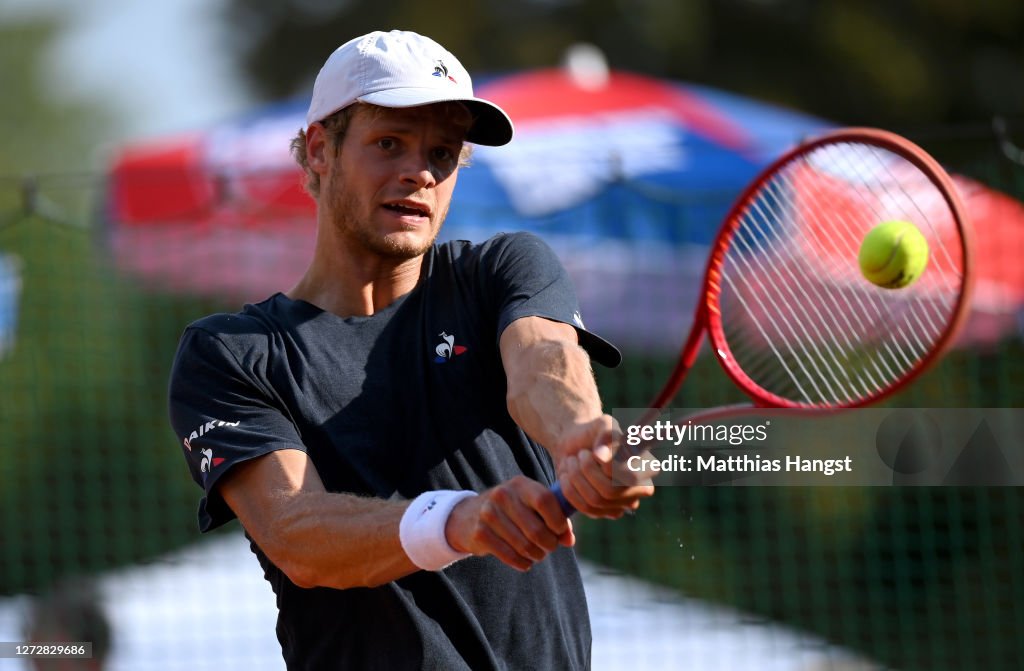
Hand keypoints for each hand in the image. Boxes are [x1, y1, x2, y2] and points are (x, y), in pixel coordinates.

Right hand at [444, 476, 574, 571]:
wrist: (469, 516)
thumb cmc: (512, 511)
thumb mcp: (530, 505)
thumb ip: (554, 518)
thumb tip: (569, 540)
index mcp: (520, 484)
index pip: (545, 500)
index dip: (558, 520)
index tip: (560, 532)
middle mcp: (503, 495)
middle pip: (537, 529)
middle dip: (549, 544)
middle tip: (549, 547)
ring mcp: (489, 514)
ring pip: (525, 546)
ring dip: (536, 555)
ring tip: (536, 554)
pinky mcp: (480, 534)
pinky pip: (511, 556)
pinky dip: (523, 563)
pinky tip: (524, 561)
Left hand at [554, 415, 654, 518]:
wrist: (574, 445)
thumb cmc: (595, 433)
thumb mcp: (603, 424)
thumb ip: (607, 434)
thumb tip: (602, 456)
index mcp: (648, 467)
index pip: (631, 476)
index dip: (610, 467)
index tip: (595, 453)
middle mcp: (640, 489)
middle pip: (610, 491)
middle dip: (587, 470)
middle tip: (580, 455)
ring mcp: (622, 504)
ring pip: (595, 500)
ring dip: (576, 477)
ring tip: (572, 461)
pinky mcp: (603, 513)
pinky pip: (584, 508)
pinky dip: (569, 489)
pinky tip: (567, 475)